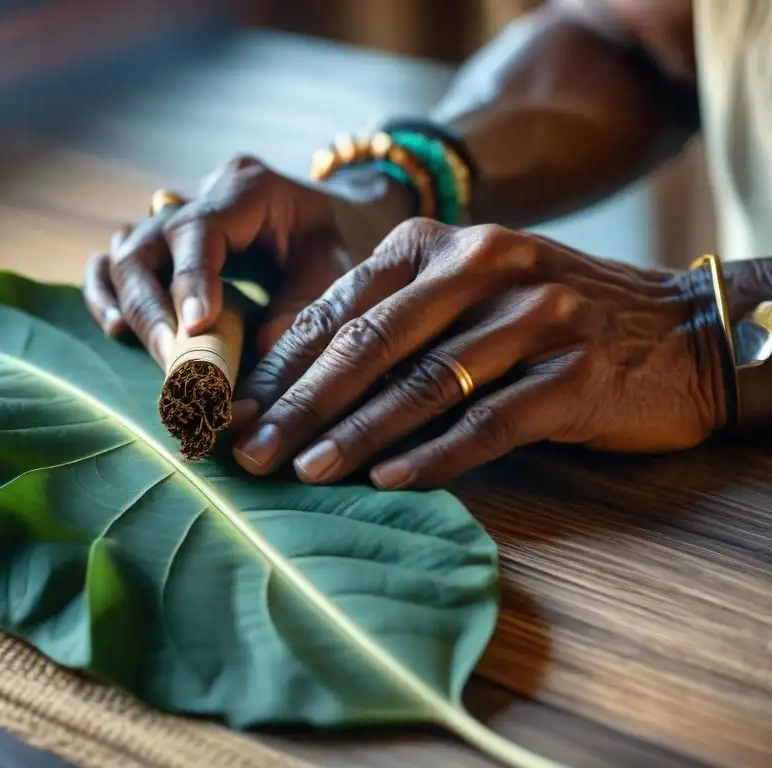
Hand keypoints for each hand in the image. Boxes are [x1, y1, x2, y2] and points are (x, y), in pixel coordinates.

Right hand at [83, 156, 413, 366]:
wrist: (329, 221)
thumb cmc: (332, 242)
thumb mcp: (337, 266)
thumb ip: (306, 304)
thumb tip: (262, 349)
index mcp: (246, 188)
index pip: (200, 228)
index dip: (191, 278)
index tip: (196, 326)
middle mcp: (196, 196)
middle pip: (146, 245)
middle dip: (155, 309)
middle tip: (177, 362)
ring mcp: (167, 219)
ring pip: (123, 255)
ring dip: (130, 308)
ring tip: (155, 352)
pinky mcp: (154, 246)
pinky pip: (111, 265)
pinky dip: (108, 297)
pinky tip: (117, 330)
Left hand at [231, 219, 727, 487]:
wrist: (675, 331)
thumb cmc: (544, 319)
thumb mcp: (461, 295)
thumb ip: (382, 319)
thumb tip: (281, 370)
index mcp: (439, 244)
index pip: (340, 307)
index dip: (282, 365)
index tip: (234, 412)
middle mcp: (483, 266)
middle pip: (371, 344)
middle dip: (301, 404)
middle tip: (249, 451)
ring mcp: (533, 317)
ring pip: (423, 384)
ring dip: (354, 435)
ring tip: (303, 472)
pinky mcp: (573, 374)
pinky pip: (489, 422)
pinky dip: (433, 455)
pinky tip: (388, 481)